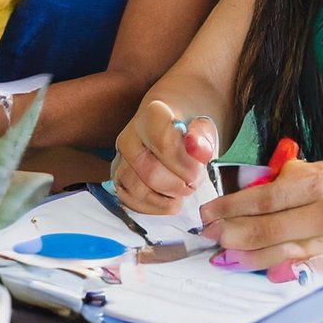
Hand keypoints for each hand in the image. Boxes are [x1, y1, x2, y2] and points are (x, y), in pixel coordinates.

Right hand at [111, 97, 217, 214]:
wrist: (172, 128)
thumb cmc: (189, 129)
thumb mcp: (204, 127)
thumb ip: (203, 138)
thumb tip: (200, 151)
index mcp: (152, 115)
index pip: (163, 143)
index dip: (184, 164)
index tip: (200, 169)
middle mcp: (130, 135)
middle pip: (150, 172)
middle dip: (178, 185)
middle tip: (194, 183)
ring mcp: (121, 158)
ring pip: (137, 189)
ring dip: (166, 198)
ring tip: (182, 191)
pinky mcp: (118, 178)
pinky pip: (130, 201)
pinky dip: (154, 207)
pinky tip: (169, 200)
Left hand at [201, 159, 322, 280]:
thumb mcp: (321, 169)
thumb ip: (285, 179)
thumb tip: (246, 189)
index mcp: (318, 184)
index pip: (263, 199)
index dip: (230, 208)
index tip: (208, 213)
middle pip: (268, 230)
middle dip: (232, 234)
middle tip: (208, 236)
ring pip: (283, 254)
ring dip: (248, 257)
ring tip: (223, 256)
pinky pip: (307, 271)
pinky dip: (280, 272)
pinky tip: (260, 271)